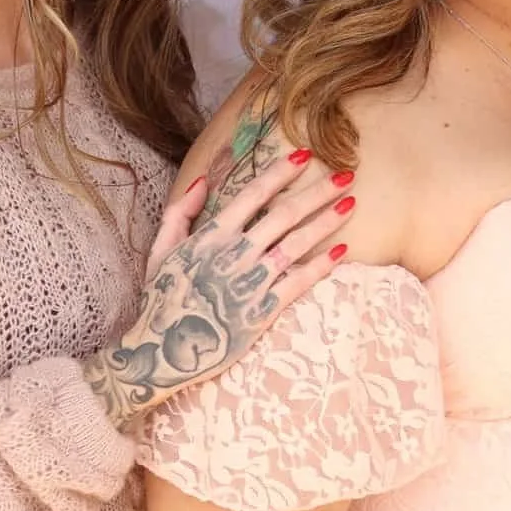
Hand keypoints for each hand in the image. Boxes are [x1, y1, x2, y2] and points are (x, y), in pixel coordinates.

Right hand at [83, 145, 353, 426]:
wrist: (159, 355)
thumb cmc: (161, 298)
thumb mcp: (161, 251)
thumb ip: (180, 212)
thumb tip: (204, 179)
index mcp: (209, 238)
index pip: (252, 196)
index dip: (280, 174)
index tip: (305, 156)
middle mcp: (233, 256)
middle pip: (283, 216)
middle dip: (317, 193)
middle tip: (346, 175)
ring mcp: (249, 284)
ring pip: (295, 245)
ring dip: (325, 222)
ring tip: (351, 204)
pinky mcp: (261, 312)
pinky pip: (297, 283)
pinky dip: (320, 266)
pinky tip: (341, 251)